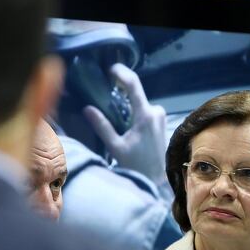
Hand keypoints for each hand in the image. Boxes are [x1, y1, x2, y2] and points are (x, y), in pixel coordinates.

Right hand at [83, 63, 167, 185]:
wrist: (157, 180)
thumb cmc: (137, 166)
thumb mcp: (116, 147)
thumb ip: (102, 126)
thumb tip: (87, 109)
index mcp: (145, 115)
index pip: (133, 84)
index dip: (121, 73)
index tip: (110, 69)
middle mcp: (156, 112)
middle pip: (135, 96)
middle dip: (121, 99)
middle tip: (106, 107)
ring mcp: (161, 117)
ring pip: (140, 105)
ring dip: (128, 110)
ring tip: (118, 127)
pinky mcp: (162, 123)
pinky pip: (145, 112)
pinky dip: (135, 116)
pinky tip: (129, 131)